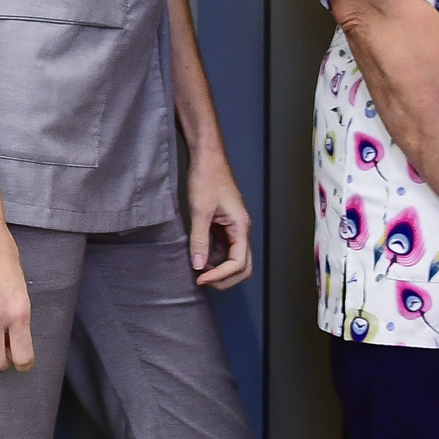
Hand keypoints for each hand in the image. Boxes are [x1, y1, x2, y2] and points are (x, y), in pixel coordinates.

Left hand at [180, 144, 252, 291]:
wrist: (206, 157)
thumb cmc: (207, 177)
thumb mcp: (200, 211)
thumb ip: (200, 240)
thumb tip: (199, 265)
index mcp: (241, 226)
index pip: (238, 263)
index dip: (221, 275)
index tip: (201, 278)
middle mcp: (241, 229)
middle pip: (242, 266)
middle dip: (224, 278)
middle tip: (202, 280)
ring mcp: (233, 228)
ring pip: (232, 259)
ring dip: (218, 269)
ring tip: (197, 269)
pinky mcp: (223, 225)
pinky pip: (222, 249)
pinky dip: (212, 258)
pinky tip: (198, 257)